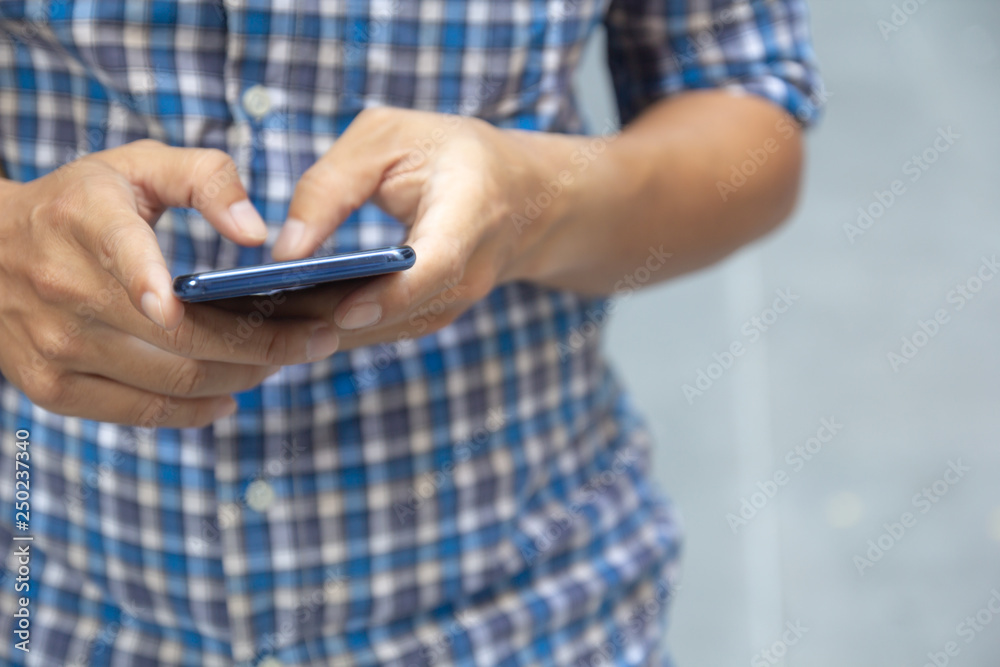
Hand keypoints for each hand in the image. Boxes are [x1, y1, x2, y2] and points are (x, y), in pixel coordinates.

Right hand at [0, 140, 339, 426]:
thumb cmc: (80, 203)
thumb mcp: (136, 166)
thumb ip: (206, 178)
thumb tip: (258, 232)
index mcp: (86, 223)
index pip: (123, 253)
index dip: (151, 281)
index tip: (185, 303)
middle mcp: (65, 289)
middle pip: (184, 338)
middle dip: (268, 344)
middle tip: (322, 337)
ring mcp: (56, 347)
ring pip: (173, 381)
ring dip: (244, 376)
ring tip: (288, 359)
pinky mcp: (53, 388)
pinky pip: (142, 413)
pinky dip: (197, 411)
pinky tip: (232, 396)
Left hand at [269, 107, 571, 350]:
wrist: (519, 194)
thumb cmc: (446, 152)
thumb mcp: (388, 136)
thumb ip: (332, 184)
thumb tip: (283, 252)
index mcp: (471, 209)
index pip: (437, 264)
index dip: (392, 293)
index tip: (342, 310)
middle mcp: (473, 269)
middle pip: (401, 309)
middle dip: (329, 318)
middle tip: (258, 318)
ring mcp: (458, 301)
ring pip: (386, 330)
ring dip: (323, 330)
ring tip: (256, 321)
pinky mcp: (435, 316)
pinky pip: (383, 330)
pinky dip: (334, 328)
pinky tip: (283, 320)